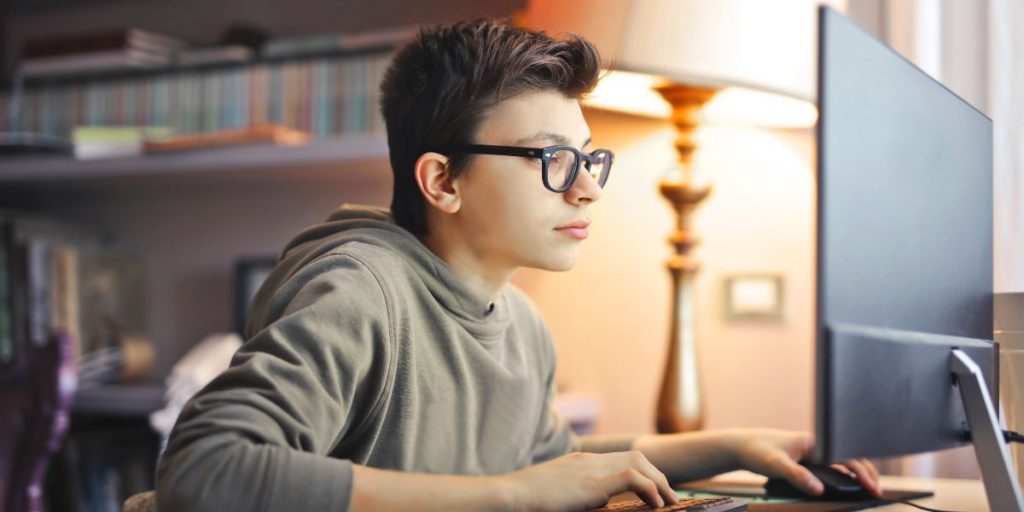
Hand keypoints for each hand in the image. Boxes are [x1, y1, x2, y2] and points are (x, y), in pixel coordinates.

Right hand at [504, 450, 679, 510]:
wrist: (510, 495)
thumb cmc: (526, 500)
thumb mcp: (556, 495)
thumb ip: (577, 495)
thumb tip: (600, 504)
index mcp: (580, 462)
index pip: (620, 458)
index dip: (643, 471)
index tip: (655, 489)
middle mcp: (588, 460)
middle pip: (634, 456)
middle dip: (657, 474)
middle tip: (670, 496)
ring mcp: (591, 469)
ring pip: (638, 462)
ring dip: (659, 481)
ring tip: (669, 500)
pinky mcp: (593, 483)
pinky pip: (632, 478)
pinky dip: (650, 488)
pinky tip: (656, 504)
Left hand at [729, 429, 881, 497]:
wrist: (742, 445)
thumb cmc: (758, 451)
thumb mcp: (776, 464)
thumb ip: (797, 476)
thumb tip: (818, 489)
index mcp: (814, 442)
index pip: (847, 456)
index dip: (862, 472)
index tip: (872, 487)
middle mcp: (816, 444)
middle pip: (850, 457)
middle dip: (867, 472)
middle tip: (877, 491)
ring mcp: (813, 450)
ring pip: (843, 460)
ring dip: (859, 472)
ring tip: (869, 487)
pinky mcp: (807, 457)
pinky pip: (833, 464)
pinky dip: (846, 473)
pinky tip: (849, 482)